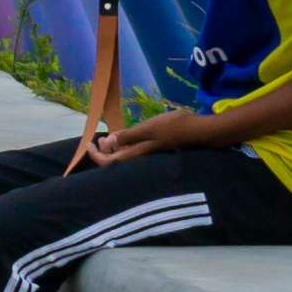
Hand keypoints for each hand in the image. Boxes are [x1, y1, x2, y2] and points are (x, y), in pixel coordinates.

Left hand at [75, 107, 220, 168]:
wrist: (202, 132)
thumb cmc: (175, 128)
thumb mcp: (149, 128)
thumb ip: (129, 136)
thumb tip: (108, 143)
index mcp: (137, 155)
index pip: (109, 163)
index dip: (96, 155)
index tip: (89, 143)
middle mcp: (142, 160)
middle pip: (116, 162)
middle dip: (103, 152)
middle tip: (97, 140)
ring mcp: (150, 157)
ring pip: (126, 158)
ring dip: (115, 149)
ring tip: (109, 137)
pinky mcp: (157, 152)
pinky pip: (136, 153)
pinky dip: (127, 147)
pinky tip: (127, 137)